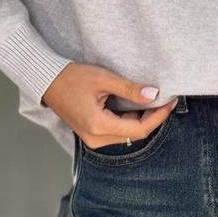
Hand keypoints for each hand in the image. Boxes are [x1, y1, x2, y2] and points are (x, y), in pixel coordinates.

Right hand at [41, 62, 177, 149]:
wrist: (47, 81)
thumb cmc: (71, 78)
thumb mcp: (103, 79)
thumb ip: (130, 89)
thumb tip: (154, 94)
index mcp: (98, 126)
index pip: (139, 128)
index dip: (159, 116)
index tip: (171, 102)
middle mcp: (96, 138)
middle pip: (135, 134)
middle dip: (153, 118)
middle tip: (166, 99)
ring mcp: (93, 138)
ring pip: (127, 134)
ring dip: (142, 119)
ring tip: (154, 100)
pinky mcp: (91, 133)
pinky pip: (118, 131)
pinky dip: (130, 119)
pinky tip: (137, 105)